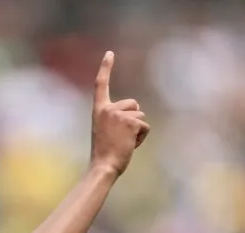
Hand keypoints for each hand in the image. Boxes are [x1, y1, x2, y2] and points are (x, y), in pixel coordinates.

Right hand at [89, 51, 149, 176]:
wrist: (103, 166)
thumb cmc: (104, 153)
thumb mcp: (104, 131)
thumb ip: (116, 119)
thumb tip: (138, 118)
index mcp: (99, 110)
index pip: (101, 85)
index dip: (105, 68)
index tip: (109, 53)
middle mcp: (108, 109)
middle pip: (134, 105)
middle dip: (134, 119)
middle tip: (120, 137)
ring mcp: (119, 115)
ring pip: (141, 116)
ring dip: (137, 131)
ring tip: (124, 143)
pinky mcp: (131, 122)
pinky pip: (145, 126)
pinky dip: (142, 137)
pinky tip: (130, 145)